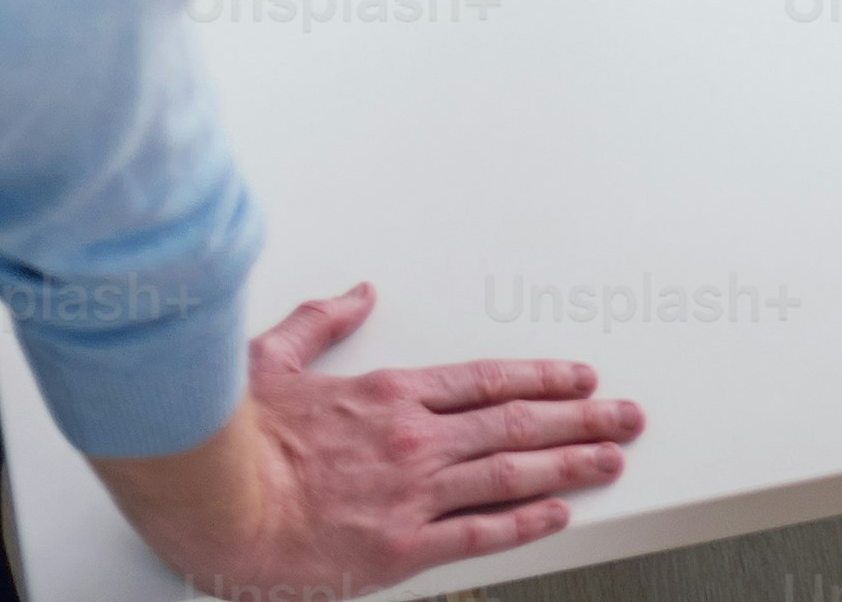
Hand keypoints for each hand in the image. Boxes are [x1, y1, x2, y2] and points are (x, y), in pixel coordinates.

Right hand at [100, 281, 641, 594]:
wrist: (216, 505)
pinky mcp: (401, 547)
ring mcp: (413, 494)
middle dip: (580, 418)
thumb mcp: (274, 357)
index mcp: (389, 393)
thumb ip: (323, 323)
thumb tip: (357, 293)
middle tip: (626, 414)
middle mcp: (415, 439)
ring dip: (570, 464)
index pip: (487, 380)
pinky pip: (478, 533)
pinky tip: (559, 513)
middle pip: (516, 423)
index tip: (579, 377)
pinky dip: (525, 522)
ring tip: (613, 456)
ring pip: (511, 473)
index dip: (541, 379)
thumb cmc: (239, 439)